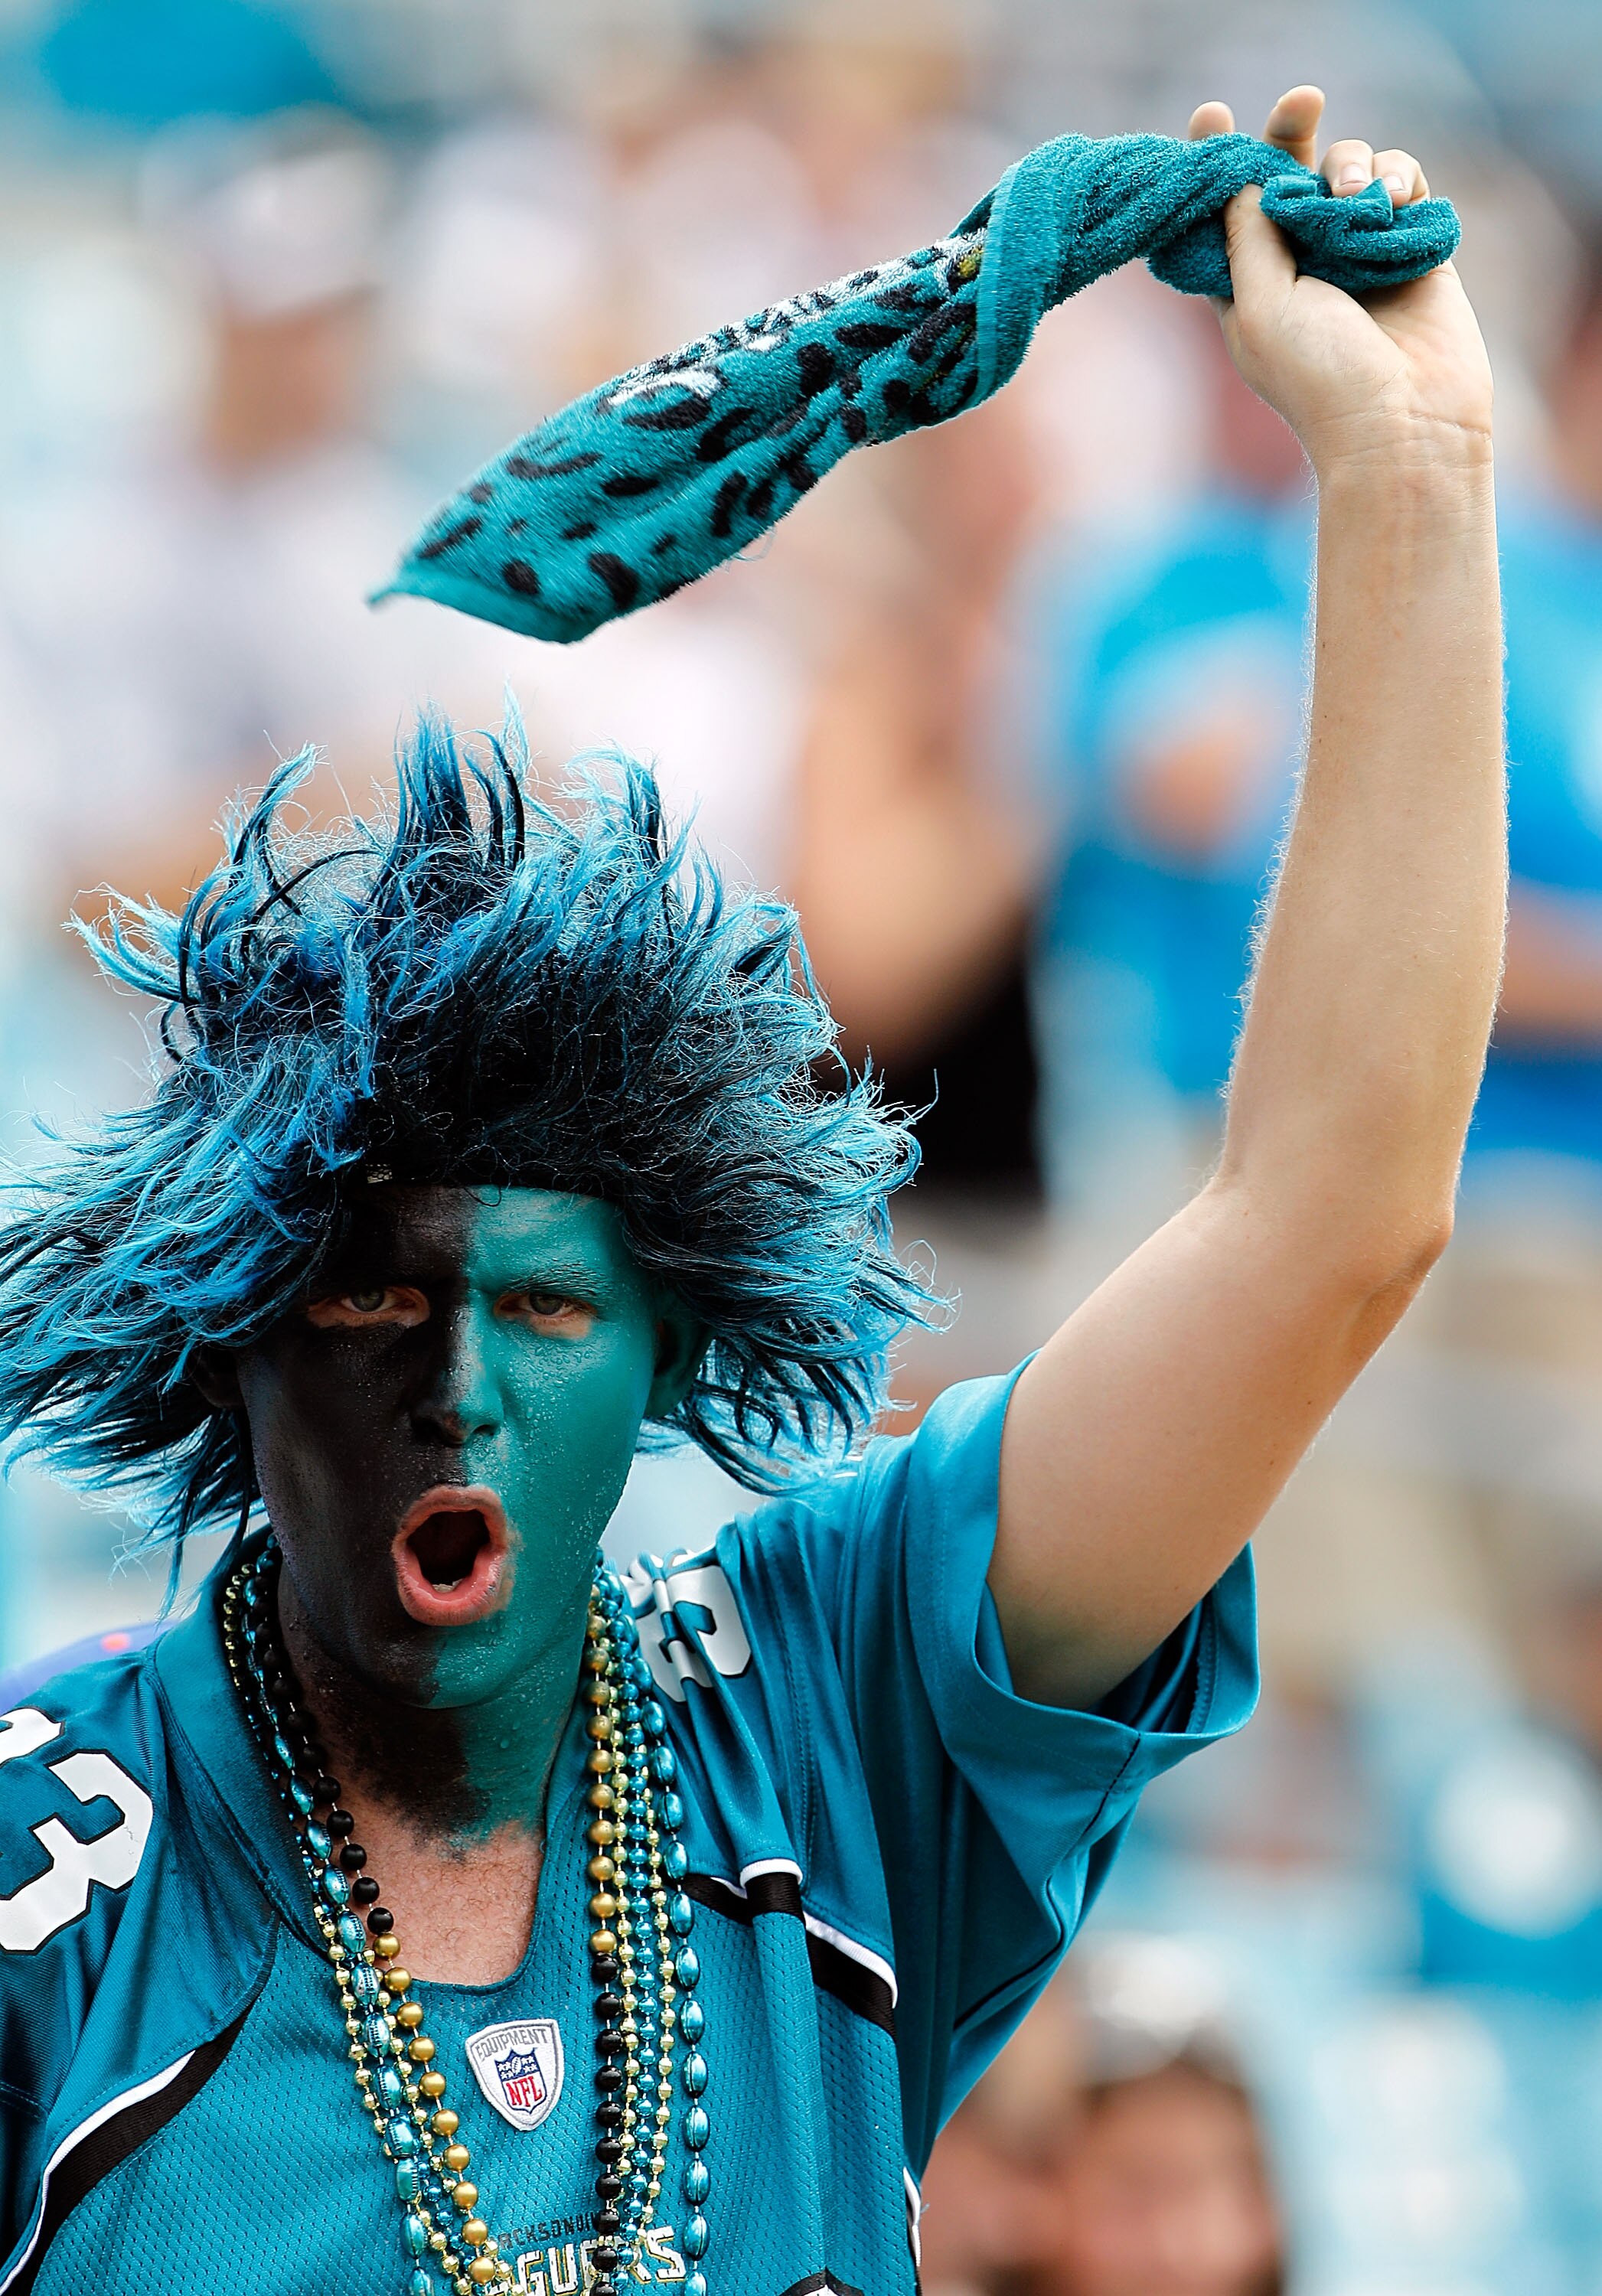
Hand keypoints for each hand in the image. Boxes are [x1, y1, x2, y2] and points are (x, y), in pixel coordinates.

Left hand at [1188, 86, 1492, 475]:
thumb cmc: (1321, 379)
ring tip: (1358, 197)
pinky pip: (1400, 182)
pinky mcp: (1408, 244)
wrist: (1406, 424)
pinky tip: (1392, 204)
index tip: (1211, 116)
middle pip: (1287, 174)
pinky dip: (1397, 179)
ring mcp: (1356, 251)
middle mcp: (1299, 263)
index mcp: (1246, 285)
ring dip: (1351, 165)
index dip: (1215, 162)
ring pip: (1346, 169)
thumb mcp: (1260, 305)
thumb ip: (1246, 235)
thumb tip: (1243, 178)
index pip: (1223, 210)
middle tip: (1301, 102)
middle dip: (1289, 133)